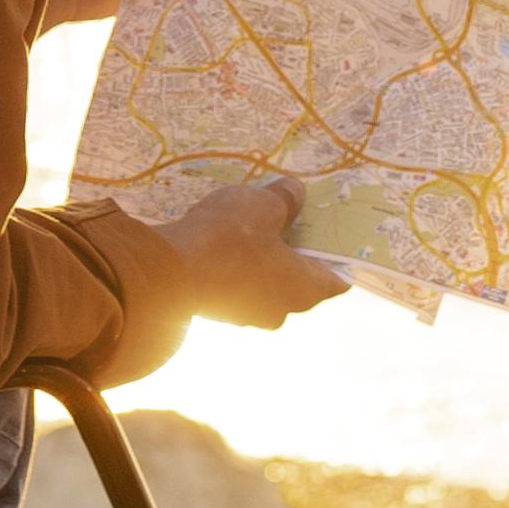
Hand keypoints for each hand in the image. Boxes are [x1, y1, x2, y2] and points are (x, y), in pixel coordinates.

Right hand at [150, 177, 346, 329]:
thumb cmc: (230, 239)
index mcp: (304, 289)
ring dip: (263, 259)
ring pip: (266, 283)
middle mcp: (281, 310)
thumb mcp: (263, 205)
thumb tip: (295, 192)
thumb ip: (285, 199)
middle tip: (292, 219)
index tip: (334, 234)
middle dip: (296, 250)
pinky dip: (238, 267)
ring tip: (254, 226)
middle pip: (300, 279)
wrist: (169, 270)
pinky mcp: (217, 311)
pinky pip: (238, 286)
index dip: (339, 255)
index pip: (337, 279)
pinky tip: (226, 241)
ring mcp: (246, 315)